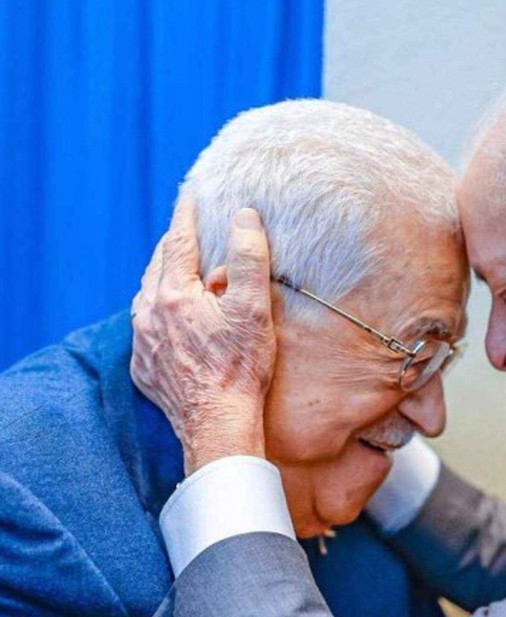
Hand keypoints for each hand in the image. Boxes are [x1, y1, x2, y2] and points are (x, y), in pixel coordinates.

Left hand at [130, 193, 276, 475]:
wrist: (217, 425)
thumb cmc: (240, 368)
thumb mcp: (253, 308)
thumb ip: (247, 258)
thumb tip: (244, 216)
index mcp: (174, 294)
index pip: (180, 240)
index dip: (188, 213)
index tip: (192, 191)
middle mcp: (148, 314)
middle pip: (159, 265)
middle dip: (175, 243)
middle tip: (189, 229)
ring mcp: (142, 342)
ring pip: (147, 294)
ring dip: (164, 277)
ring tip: (180, 270)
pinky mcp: (143, 367)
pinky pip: (145, 327)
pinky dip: (158, 311)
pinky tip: (173, 318)